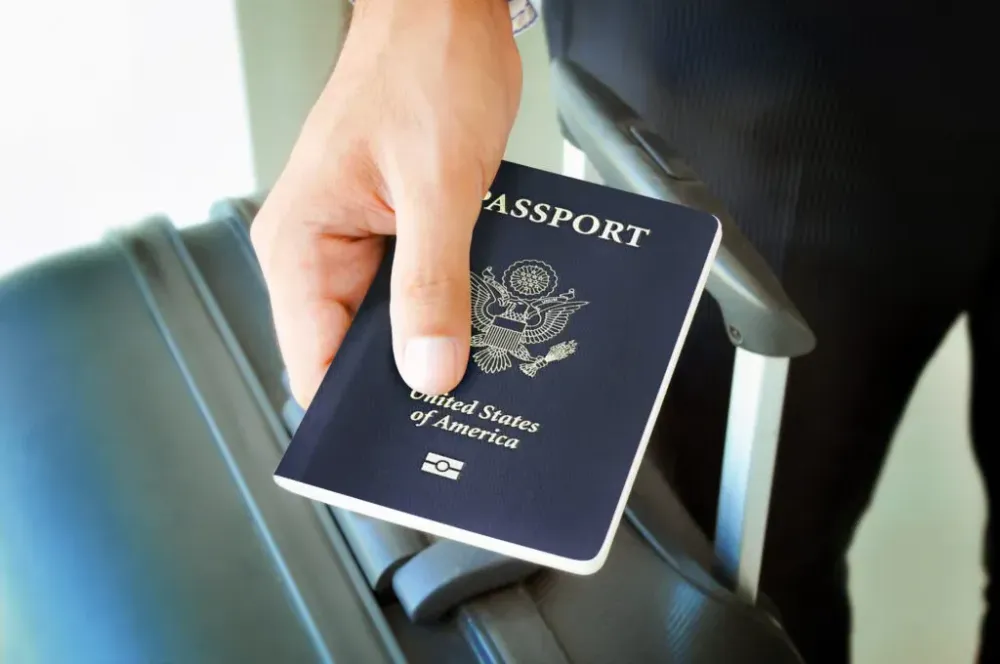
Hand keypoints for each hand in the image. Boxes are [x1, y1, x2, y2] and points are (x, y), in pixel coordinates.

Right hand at [250, 0, 521, 406]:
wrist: (446, 9)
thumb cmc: (425, 64)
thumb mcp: (437, 184)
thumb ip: (431, 283)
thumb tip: (428, 370)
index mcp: (300, 243)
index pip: (314, 364)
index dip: (357, 415)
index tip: (407, 449)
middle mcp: (319, 248)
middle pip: (355, 351)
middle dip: (409, 381)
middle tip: (465, 411)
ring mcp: (358, 240)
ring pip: (393, 323)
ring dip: (436, 341)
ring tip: (485, 365)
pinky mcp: (396, 228)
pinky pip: (420, 287)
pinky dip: (452, 304)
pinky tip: (487, 318)